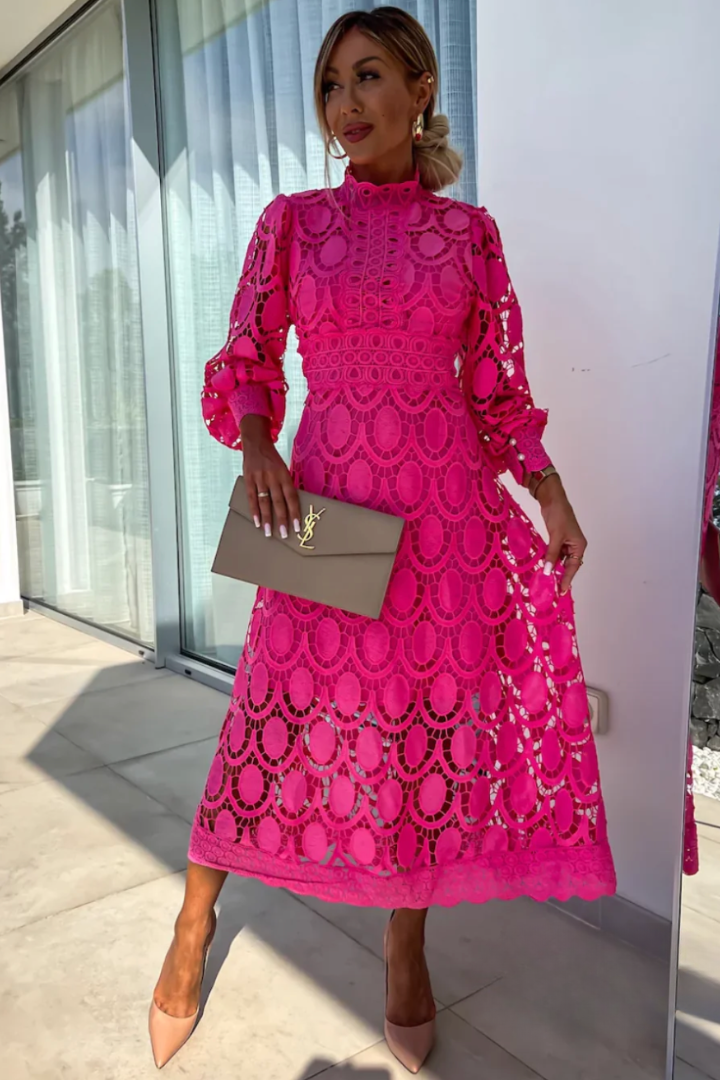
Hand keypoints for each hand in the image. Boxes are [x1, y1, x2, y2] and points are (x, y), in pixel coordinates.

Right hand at [240, 415, 300, 539]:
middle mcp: (273, 477)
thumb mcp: (283, 468)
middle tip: (285, 534)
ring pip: (264, 501)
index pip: (292, 497)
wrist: (256, 441)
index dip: (295, 512)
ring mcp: (259, 478)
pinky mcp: (248, 478)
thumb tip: (291, 505)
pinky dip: (254, 510)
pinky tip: (257, 522)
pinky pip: (251, 497)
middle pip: (279, 501)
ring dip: (267, 518)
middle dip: (282, 519)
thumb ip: (286, 484)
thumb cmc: (272, 459)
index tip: (298, 527)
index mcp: (284, 474)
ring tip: (269, 532)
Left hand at [536, 475, 586, 594]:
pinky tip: (544, 567)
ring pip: (561, 560)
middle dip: (561, 576)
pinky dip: (550, 560)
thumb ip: (552, 554)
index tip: (562, 590)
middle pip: (568, 565)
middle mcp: (575, 546)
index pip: (573, 567)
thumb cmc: (559, 515)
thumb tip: (547, 571)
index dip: (567, 579)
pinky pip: (555, 554)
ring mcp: (566, 543)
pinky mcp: (558, 539)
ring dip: (554, 569)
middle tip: (553, 590)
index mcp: (579, 545)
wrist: (552, 499)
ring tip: (548, 581)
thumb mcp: (555, 536)